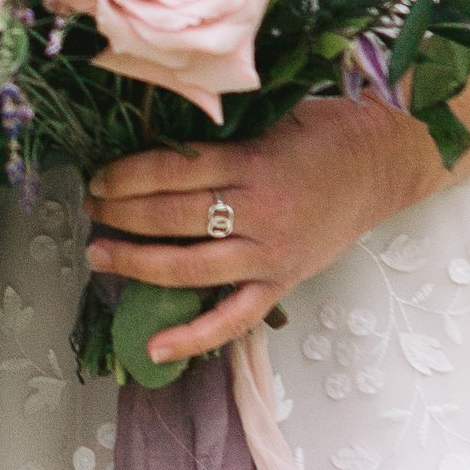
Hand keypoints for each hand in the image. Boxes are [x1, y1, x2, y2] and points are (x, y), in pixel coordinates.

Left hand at [87, 97, 442, 367]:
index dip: (126, 176)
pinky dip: (192, 337)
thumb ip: (218, 141)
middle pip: (173, 218)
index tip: (97, 179)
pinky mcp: (283, 283)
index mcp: (252, 162)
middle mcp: (259, 211)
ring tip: (99, 256)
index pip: (173, 171)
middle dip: (121, 215)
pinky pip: (233, 320)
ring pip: (190, 268)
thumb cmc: (320, 134)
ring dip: (137, 264)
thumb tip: (150, 151)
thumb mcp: (267, 121)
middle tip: (89, 211)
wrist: (380, 163)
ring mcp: (271, 254)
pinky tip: (153, 347)